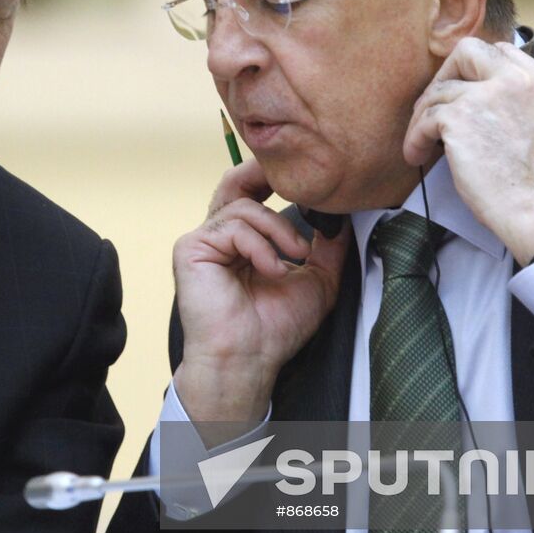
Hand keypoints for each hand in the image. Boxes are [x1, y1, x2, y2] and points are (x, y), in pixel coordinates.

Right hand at [172, 159, 349, 443]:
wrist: (248, 359)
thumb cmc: (274, 329)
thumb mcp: (316, 281)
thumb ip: (328, 248)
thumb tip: (342, 217)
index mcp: (242, 241)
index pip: (252, 193)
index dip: (272, 177)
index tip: (304, 176)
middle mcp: (219, 236)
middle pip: (235, 182)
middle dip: (264, 173)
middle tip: (295, 180)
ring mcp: (203, 241)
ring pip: (244, 206)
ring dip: (278, 229)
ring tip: (294, 257)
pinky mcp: (191, 249)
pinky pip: (232, 226)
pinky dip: (260, 246)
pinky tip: (273, 269)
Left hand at [404, 37, 533, 264]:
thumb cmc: (533, 182)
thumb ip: (516, 101)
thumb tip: (472, 95)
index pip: (503, 51)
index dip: (475, 69)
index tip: (463, 93)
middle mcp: (519, 80)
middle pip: (467, 51)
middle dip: (445, 76)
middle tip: (435, 107)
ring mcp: (488, 94)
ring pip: (438, 91)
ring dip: (424, 118)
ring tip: (423, 144)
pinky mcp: (460, 115)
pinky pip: (425, 118)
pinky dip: (416, 138)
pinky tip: (418, 156)